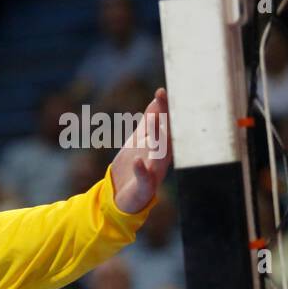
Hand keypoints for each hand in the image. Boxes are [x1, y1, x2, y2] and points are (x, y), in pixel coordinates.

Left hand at [110, 88, 173, 213]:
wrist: (121, 197)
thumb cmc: (134, 166)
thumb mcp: (138, 140)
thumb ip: (148, 121)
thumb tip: (157, 99)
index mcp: (161, 145)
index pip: (166, 125)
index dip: (164, 108)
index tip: (161, 91)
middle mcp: (162, 157)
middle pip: (167, 136)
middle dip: (165, 118)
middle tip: (162, 99)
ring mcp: (155, 173)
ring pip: (160, 155)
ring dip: (158, 138)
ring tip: (154, 120)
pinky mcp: (145, 188)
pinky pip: (145, 179)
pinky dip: (142, 170)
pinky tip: (138, 161)